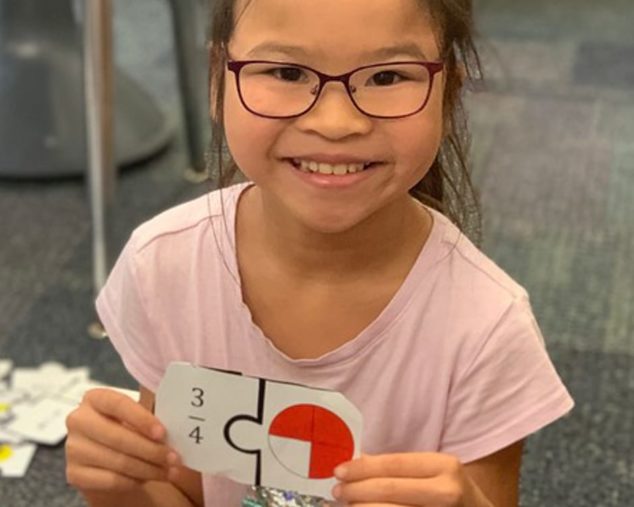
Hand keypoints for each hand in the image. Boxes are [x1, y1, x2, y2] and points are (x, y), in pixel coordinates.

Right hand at [65, 388, 179, 492]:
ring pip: (118, 461)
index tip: (162, 433)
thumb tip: (178, 414)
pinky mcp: (74, 474)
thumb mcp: (138, 417)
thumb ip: (151, 414)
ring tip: (169, 471)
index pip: (118, 404)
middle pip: (118, 437)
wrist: (109, 459)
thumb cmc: (129, 430)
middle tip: (174, 458)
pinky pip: (110, 480)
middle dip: (151, 450)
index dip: (141, 419)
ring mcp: (74, 448)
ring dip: (149, 468)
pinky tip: (149, 478)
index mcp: (95, 398)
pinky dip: (134, 481)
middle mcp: (79, 420)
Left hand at [331, 452, 484, 506]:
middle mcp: (448, 491)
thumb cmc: (454, 496)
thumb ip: (401, 469)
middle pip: (390, 490)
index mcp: (445, 467)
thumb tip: (358, 463)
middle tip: (337, 492)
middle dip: (356, 491)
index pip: (394, 464)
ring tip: (349, 506)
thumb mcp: (436, 475)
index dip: (362, 468)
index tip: (339, 471)